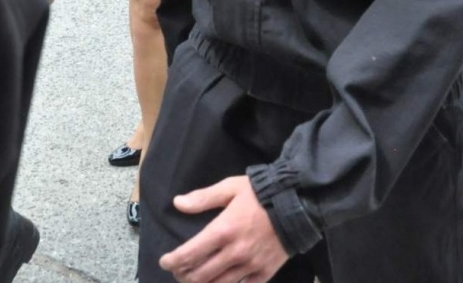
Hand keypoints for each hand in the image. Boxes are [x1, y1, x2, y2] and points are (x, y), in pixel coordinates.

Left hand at [157, 176, 290, 282]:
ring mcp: (250, 266)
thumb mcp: (229, 188)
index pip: (189, 254)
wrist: (297, 203)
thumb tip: (177, 203)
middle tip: (178, 271)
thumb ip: (202, 198)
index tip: (165, 261)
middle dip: (183, 275)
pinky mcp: (264, 274)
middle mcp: (234, 252)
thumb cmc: (259, 194)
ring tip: (194, 280)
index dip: (173, 261)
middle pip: (200, 275)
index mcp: (223, 230)